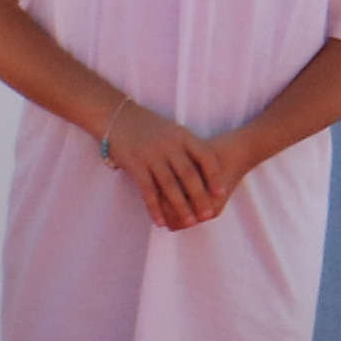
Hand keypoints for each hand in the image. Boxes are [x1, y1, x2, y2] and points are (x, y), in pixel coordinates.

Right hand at [100, 99, 231, 230]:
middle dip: (200, 197)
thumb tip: (208, 173)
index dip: (214, 176)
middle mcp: (169, 145)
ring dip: (180, 206)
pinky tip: (161, 222)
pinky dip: (155, 208)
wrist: (118, 117)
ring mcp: (151, 154)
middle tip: (207, 215)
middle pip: (189, 174)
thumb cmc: (151, 128)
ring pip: (169, 185)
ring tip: (189, 223)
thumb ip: (188, 149)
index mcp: (183, 136)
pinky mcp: (135, 164)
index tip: (221, 194)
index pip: (205, 157)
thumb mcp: (174, 132)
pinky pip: (147, 190)